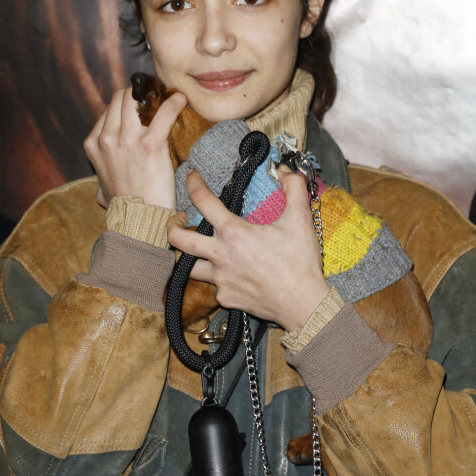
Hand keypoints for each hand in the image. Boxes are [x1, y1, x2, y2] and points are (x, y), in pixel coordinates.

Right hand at [84, 87, 186, 207]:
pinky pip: (163, 112)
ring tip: (167, 94)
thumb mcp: (102, 192)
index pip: (109, 110)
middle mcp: (107, 138)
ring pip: (136, 98)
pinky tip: (181, 100)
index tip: (141, 104)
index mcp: (94, 145)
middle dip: (138, 93)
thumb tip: (103, 189)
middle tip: (155, 95)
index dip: (125, 104)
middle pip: (121, 98)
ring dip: (154, 94)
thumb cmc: (124, 209)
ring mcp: (127, 140)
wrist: (138, 222)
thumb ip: (102, 182)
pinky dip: (174, 102)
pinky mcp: (150, 144)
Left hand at [167, 168, 329, 330]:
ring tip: (193, 247)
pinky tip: (227, 272)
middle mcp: (221, 256)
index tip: (193, 177)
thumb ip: (293, 187)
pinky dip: (215, 276)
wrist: (304, 305)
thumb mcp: (301, 219)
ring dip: (185, 255)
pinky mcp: (226, 298)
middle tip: (179, 219)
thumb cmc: (300, 262)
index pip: (202, 201)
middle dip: (171, 225)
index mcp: (234, 233)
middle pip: (177, 239)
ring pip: (186, 267)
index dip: (193, 183)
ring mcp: (220, 280)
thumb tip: (283, 170)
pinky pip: (212, 285)